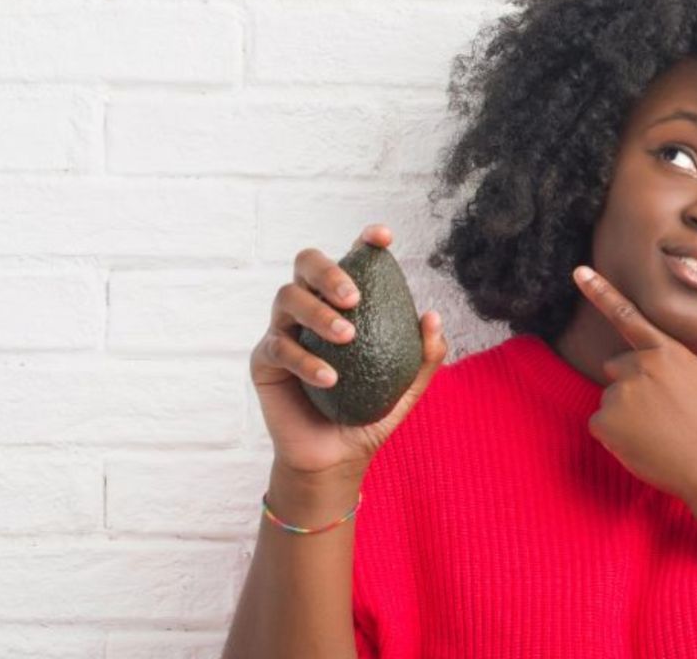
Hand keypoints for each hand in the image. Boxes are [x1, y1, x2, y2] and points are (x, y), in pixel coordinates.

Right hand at [249, 224, 447, 476]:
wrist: (336, 458)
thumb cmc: (370, 414)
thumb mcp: (407, 388)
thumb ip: (425, 355)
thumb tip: (432, 316)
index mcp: (345, 305)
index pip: (352, 262)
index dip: (364, 243)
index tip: (383, 238)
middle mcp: (310, 307)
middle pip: (305, 262)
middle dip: (329, 270)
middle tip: (354, 297)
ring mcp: (283, 330)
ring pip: (287, 297)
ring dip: (318, 312)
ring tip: (348, 337)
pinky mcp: (264, 360)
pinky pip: (279, 347)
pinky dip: (307, 361)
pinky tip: (331, 379)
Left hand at [570, 265, 696, 502]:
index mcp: (666, 352)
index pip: (627, 316)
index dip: (600, 291)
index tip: (578, 271)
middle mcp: (639, 367)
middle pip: (618, 367)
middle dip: (633, 384)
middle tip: (664, 410)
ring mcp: (620, 395)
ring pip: (611, 398)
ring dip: (626, 413)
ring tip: (659, 431)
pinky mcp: (605, 423)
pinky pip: (599, 424)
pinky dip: (614, 436)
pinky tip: (643, 445)